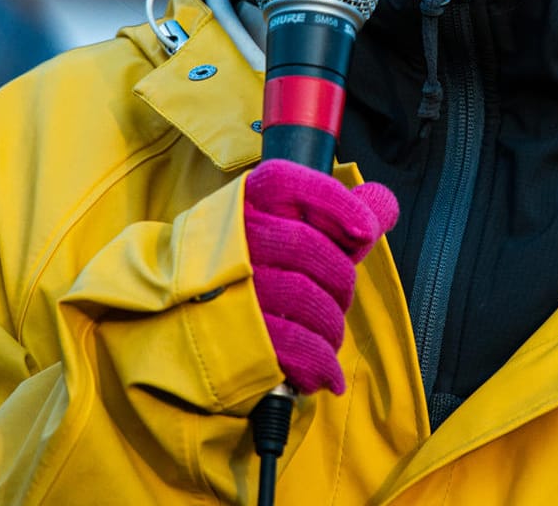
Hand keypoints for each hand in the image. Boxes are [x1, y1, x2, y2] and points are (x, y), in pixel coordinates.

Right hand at [242, 159, 398, 394]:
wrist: (174, 321)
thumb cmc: (243, 267)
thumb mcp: (280, 226)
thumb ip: (336, 214)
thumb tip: (383, 203)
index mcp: (248, 202)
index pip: (292, 185)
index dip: (338, 205)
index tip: (365, 230)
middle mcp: (236, 238)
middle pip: (310, 249)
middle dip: (339, 280)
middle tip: (337, 296)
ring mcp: (233, 286)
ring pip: (307, 298)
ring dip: (331, 323)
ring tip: (326, 334)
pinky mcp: (236, 335)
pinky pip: (295, 345)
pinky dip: (320, 361)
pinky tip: (324, 371)